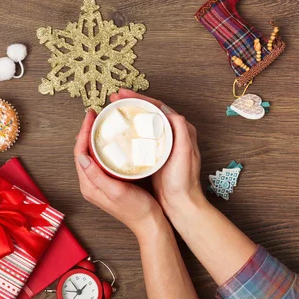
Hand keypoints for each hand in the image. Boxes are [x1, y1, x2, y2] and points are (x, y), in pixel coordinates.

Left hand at [74, 109, 163, 239]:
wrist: (150, 224)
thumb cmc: (136, 210)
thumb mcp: (116, 192)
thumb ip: (97, 176)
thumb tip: (82, 157)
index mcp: (88, 185)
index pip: (79, 153)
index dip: (83, 132)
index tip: (90, 116)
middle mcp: (91, 183)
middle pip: (83, 151)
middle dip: (87, 131)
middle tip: (96, 115)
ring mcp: (99, 182)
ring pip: (92, 154)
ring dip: (95, 137)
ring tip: (102, 122)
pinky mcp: (109, 181)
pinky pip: (102, 159)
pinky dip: (104, 145)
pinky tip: (113, 138)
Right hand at [110, 89, 203, 217]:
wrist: (180, 203)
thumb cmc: (183, 182)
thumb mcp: (185, 153)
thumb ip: (180, 131)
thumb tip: (169, 111)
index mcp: (180, 129)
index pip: (157, 107)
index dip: (139, 98)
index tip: (123, 95)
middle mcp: (172, 134)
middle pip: (148, 112)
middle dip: (130, 103)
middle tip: (113, 98)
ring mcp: (161, 144)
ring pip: (143, 123)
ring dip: (128, 115)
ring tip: (113, 110)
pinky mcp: (154, 154)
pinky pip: (139, 136)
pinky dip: (128, 130)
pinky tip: (118, 131)